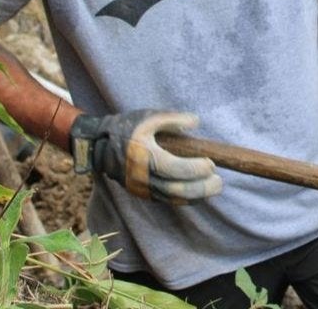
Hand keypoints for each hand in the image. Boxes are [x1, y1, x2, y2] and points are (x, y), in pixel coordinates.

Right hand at [69, 110, 221, 204]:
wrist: (98, 145)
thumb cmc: (126, 127)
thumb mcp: (148, 116)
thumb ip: (173, 118)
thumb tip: (196, 122)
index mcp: (144, 155)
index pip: (174, 168)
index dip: (195, 169)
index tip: (211, 163)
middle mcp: (142, 176)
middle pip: (176, 189)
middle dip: (200, 188)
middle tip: (219, 181)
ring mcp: (141, 187)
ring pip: (172, 198)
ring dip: (196, 196)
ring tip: (214, 188)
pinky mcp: (141, 193)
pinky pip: (165, 200)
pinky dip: (183, 199)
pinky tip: (198, 193)